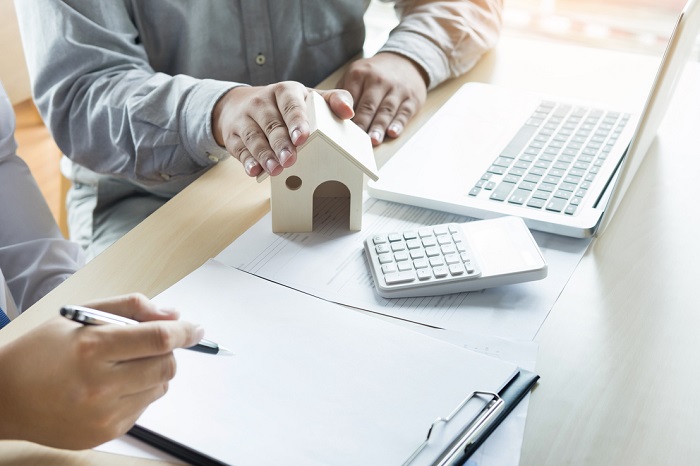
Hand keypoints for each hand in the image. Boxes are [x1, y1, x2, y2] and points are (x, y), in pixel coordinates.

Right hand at [0, 293, 202, 448]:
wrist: (6, 398)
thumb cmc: (42, 352)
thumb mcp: (81, 316)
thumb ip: (131, 308)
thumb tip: (173, 315)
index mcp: (92, 348)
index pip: (158, 338)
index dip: (185, 331)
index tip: (196, 328)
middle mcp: (99, 385)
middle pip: (166, 365)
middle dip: (167, 351)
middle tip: (149, 344)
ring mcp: (104, 414)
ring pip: (160, 387)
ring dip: (153, 371)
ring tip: (122, 365)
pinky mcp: (106, 433)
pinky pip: (144, 406)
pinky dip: (139, 391)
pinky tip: (111, 386)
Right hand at [213, 82, 354, 177]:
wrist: (240, 104)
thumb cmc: (284, 105)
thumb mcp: (307, 98)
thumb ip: (332, 101)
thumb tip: (349, 111)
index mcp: (284, 91)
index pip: (291, 105)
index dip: (296, 121)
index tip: (303, 136)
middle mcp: (262, 103)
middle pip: (272, 125)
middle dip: (281, 143)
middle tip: (291, 159)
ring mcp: (245, 119)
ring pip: (254, 138)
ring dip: (264, 155)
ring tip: (275, 169)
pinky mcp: (233, 136)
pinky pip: (239, 149)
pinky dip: (247, 161)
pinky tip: (254, 171)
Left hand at [337, 52, 427, 145]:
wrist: (405, 62)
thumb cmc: (373, 76)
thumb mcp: (355, 75)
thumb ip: (342, 94)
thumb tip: (327, 117)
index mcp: (359, 74)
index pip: (349, 98)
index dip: (344, 116)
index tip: (338, 132)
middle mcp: (378, 80)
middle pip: (368, 105)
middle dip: (362, 124)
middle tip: (355, 141)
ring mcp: (397, 89)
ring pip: (386, 110)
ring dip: (379, 126)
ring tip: (373, 141)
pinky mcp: (412, 98)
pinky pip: (404, 112)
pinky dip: (398, 123)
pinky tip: (393, 133)